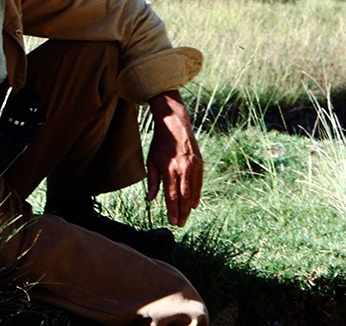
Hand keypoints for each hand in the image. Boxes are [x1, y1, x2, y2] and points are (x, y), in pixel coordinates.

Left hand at [146, 90, 202, 226]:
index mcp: (169, 169)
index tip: (172, 222)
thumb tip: (149, 199)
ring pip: (192, 192)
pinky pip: (199, 183)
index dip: (172, 211)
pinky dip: (197, 195)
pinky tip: (194, 204)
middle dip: (182, 212)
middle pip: (183, 197)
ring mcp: (192, 166)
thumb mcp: (152, 160)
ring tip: (186, 217)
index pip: (171, 196)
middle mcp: (182, 169)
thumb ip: (152, 181)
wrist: (174, 125)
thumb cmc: (160, 144)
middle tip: (180, 224)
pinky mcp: (199, 163)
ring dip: (189, 207)